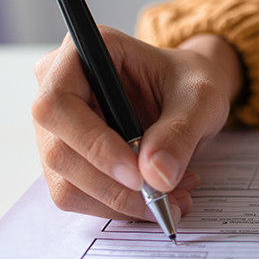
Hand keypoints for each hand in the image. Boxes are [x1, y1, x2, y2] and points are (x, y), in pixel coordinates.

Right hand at [32, 27, 242, 221]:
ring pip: (67, 184)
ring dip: (120, 202)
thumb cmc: (190, 83)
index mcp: (84, 52)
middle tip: (165, 197)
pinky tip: (158, 195)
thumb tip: (156, 176)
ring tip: (173, 196)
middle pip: (59, 152)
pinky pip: (80, 196)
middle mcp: (57, 87)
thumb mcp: (201, 97)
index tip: (138, 175)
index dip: (92, 144)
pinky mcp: (69, 158)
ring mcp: (58, 127)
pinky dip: (120, 206)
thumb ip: (180, 130)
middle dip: (114, 186)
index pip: (58, 104)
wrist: (190, 96)